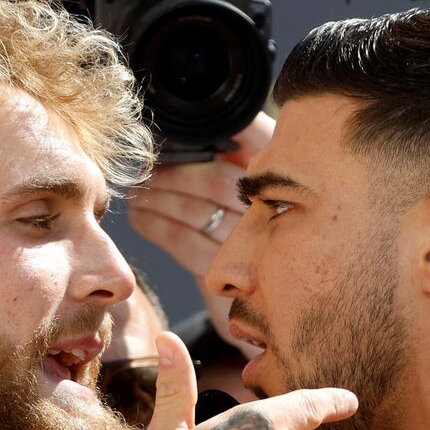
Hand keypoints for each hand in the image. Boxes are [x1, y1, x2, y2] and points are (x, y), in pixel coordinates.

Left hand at [129, 113, 273, 355]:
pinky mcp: (232, 275)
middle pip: (218, 180)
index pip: (257, 139)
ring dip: (159, 198)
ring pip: (198, 211)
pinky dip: (157, 228)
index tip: (179, 128)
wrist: (261, 301)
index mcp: (292, 178)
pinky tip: (140, 218)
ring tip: (137, 192)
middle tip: (147, 169)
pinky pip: (186, 245)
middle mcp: (280, 211)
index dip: (221, 129)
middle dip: (175, 172)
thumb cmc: (251, 235)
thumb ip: (235, 157)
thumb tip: (182, 131)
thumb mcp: (253, 191)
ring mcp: (259, 246)